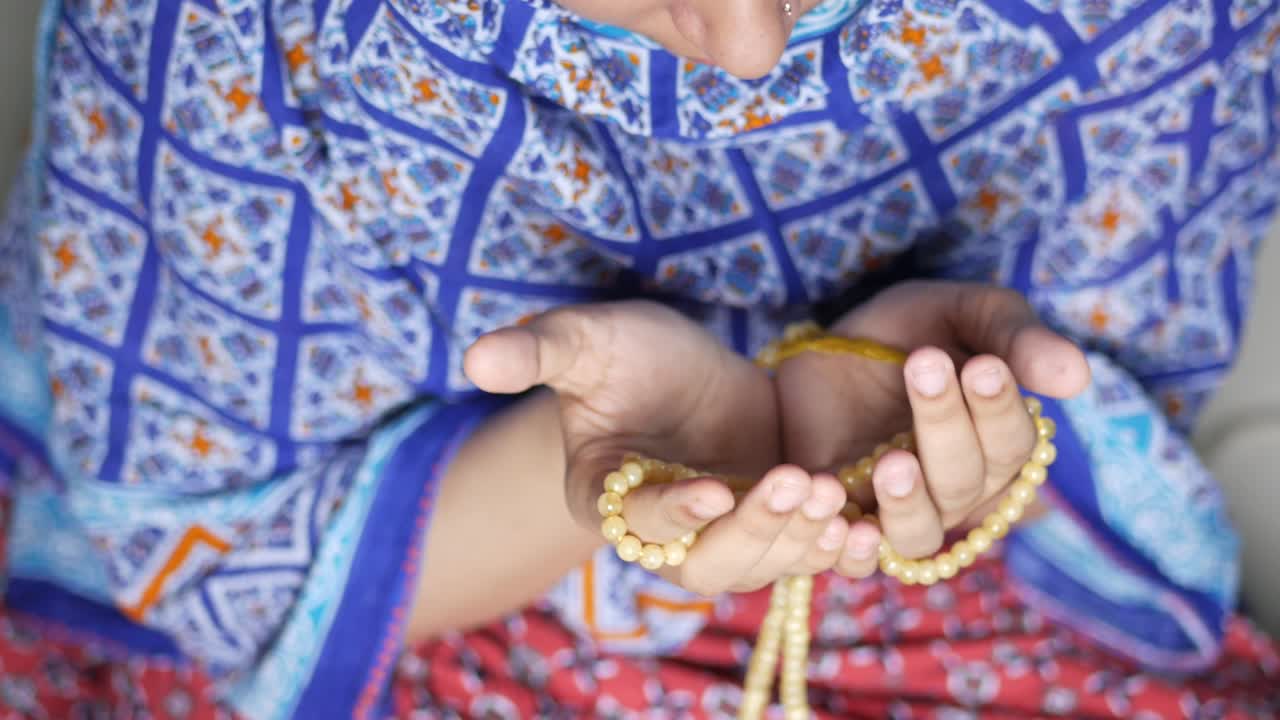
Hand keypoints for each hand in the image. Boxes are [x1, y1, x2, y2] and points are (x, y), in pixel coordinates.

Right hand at [463, 301, 858, 594]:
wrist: (683, 371)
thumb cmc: (624, 355)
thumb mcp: (585, 341)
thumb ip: (539, 350)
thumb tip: (475, 357)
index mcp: (609, 499)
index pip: (641, 520)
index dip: (676, 512)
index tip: (714, 489)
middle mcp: (665, 533)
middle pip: (708, 562)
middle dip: (754, 529)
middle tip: (794, 484)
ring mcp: (723, 535)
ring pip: (761, 565)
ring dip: (798, 539)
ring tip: (831, 497)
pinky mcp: (772, 524)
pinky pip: (802, 555)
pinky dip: (834, 550)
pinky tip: (868, 529)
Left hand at [776, 282, 1090, 572]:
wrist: (818, 349)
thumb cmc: (904, 332)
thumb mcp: (958, 312)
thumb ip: (1014, 336)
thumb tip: (1077, 376)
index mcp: (996, 445)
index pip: (1014, 444)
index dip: (999, 409)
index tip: (982, 366)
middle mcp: (957, 491)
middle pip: (966, 482)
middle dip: (946, 424)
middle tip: (925, 365)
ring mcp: (900, 515)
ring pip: (919, 532)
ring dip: (908, 500)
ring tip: (893, 458)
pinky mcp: (843, 528)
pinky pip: (853, 561)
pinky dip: (850, 549)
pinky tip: (836, 502)